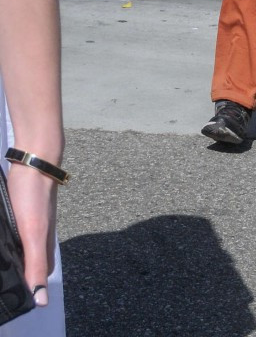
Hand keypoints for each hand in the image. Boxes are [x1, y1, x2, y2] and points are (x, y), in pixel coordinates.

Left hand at [7, 165, 56, 305]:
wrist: (33, 160)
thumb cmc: (34, 196)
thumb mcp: (33, 233)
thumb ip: (36, 265)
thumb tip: (42, 301)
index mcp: (44, 247)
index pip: (37, 277)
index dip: (26, 290)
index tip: (9, 299)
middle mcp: (39, 237)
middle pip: (28, 264)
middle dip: (16, 275)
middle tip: (0, 281)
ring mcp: (29, 225)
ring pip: (19, 249)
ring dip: (9, 257)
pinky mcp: (20, 214)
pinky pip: (13, 235)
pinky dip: (6, 243)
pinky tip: (1, 240)